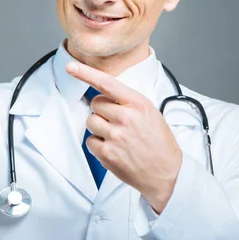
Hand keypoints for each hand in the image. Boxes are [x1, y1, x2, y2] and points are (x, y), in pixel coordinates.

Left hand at [66, 61, 181, 213]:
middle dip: (102, 111)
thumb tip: (104, 95)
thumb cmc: (159, 143)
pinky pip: (90, 141)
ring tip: (117, 137)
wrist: (167, 173)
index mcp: (138, 104)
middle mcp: (126, 117)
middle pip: (95, 103)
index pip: (107, 83)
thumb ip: (128, 102)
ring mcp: (115, 136)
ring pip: (91, 121)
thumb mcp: (150, 113)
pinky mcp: (107, 153)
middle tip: (117, 122)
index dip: (86, 73)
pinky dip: (98, 145)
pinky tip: (114, 149)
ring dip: (99, 128)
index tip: (71, 66)